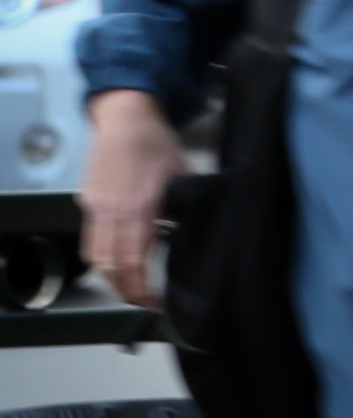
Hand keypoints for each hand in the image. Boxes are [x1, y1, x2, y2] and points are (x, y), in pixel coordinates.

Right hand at [78, 90, 185, 305]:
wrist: (125, 116)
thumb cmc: (155, 141)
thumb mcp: (183, 173)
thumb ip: (188, 204)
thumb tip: (200, 228)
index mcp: (139, 206)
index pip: (133, 260)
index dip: (139, 287)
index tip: (150, 301)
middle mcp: (112, 210)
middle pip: (109, 265)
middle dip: (124, 289)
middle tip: (140, 300)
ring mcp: (95, 206)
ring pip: (95, 254)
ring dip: (110, 275)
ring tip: (128, 285)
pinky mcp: (87, 201)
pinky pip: (90, 237)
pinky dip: (102, 254)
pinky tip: (118, 258)